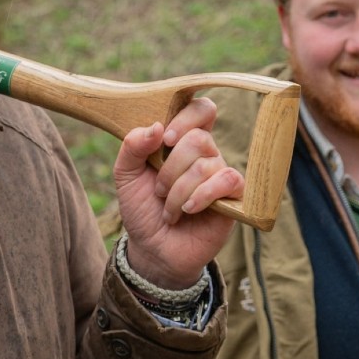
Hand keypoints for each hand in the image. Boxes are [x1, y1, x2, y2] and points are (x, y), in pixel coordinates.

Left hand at [114, 96, 242, 289]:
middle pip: (199, 138)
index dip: (187, 117)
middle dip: (171, 168)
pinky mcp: (232, 198)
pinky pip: (228, 180)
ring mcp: (220, 175)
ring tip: (169, 210)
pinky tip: (189, 210)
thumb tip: (156, 126)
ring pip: (206, 164)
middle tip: (159, 190)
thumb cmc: (142, 209)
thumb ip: (132, 146)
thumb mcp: (126, 175)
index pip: (201, 109)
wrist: (152, 250)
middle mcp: (206, 154)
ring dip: (178, 191)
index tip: (166, 138)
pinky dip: (202, 195)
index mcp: (183, 141)